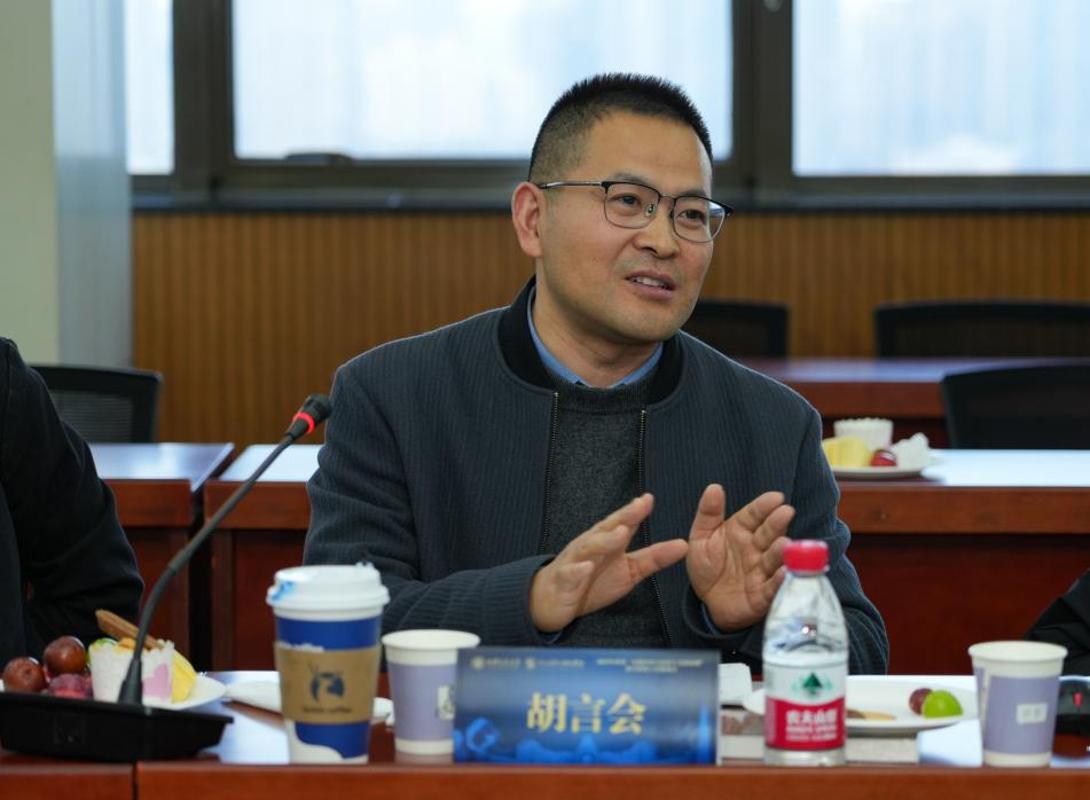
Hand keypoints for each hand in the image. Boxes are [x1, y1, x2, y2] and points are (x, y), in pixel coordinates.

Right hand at [529, 494, 688, 632]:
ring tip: (621, 533)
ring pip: (590, 547)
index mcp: (607, 541)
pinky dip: (578, 570)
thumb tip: (684, 545)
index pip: (623, 522)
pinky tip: (586, 567)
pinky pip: (571, 573)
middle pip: (607, 528)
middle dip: (623, 516)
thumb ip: (654, 557)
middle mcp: (591, 545)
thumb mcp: (629, 570)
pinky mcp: (564, 580)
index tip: (649, 498)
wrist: (552, 599)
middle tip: (639, 506)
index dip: (635, 511)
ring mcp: (576, 561)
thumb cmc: (591, 579)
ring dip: (605, 540)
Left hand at [686, 485, 792, 631]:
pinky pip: (772, 587)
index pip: (754, 514)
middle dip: (777, 523)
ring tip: (784, 543)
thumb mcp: (701, 537)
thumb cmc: (708, 565)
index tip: (776, 497)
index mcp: (741, 530)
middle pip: (768, 533)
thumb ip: (708, 513)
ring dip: (781, 552)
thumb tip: (714, 487)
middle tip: (786, 512)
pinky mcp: (763, 595)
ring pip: (774, 559)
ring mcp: (761, 570)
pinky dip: (780, 581)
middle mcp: (756, 548)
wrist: (707, 601)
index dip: (764, 506)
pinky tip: (784, 572)